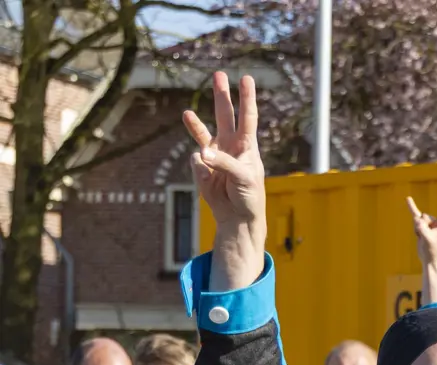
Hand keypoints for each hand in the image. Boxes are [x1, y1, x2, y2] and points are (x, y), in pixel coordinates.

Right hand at [183, 72, 264, 290]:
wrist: (237, 217)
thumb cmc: (249, 197)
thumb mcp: (243, 179)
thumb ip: (224, 163)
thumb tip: (201, 152)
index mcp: (247, 146)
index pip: (248, 117)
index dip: (247, 97)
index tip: (246, 78)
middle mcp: (231, 145)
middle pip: (224, 115)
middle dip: (221, 96)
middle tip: (218, 74)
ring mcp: (215, 155)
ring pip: (203, 133)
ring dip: (195, 124)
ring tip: (186, 113)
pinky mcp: (202, 166)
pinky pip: (195, 161)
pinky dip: (199, 170)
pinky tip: (209, 181)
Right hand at [408, 186, 436, 270]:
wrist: (429, 260)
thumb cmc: (432, 250)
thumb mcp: (427, 239)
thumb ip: (421, 228)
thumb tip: (416, 219)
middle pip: (425, 217)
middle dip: (421, 226)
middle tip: (427, 238)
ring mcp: (429, 224)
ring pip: (418, 219)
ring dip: (417, 229)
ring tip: (422, 238)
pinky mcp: (422, 226)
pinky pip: (415, 217)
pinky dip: (412, 207)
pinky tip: (408, 199)